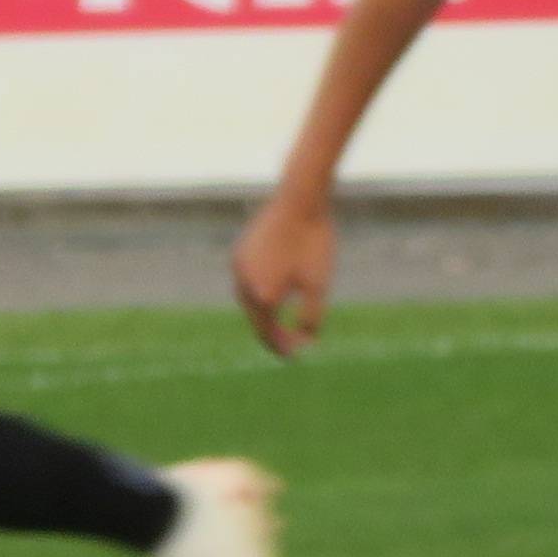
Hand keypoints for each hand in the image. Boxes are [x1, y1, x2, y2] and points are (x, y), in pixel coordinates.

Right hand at [232, 188, 335, 354]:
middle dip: (272, 332)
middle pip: (256, 318)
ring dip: (264, 313)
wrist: (300, 200)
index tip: (296, 356)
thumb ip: (311, 316)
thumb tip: (305, 340)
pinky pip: (247, 280)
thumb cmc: (314, 242)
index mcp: (262, 295)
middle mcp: (243, 282)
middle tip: (289, 345)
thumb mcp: (319, 284)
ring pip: (249, 299)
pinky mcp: (240, 251)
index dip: (282, 347)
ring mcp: (238, 265)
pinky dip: (259, 292)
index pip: (267, 332)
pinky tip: (272, 293)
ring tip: (278, 323)